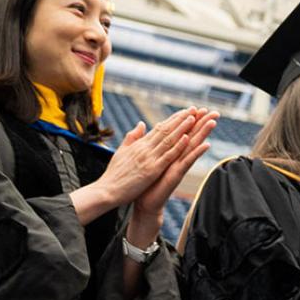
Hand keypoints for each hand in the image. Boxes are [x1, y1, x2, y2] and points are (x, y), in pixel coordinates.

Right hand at [71, 108, 202, 223]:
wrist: (106, 191)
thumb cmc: (114, 174)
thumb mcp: (122, 151)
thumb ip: (132, 137)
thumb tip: (141, 123)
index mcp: (139, 145)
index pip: (159, 128)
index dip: (173, 119)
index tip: (184, 112)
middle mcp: (145, 148)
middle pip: (166, 130)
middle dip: (180, 119)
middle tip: (193, 109)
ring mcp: (149, 158)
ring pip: (168, 140)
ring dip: (182, 128)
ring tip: (193, 118)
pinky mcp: (152, 170)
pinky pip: (167, 156)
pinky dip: (177, 146)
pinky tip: (187, 138)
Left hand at [136, 110, 216, 216]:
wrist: (144, 203)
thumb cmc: (146, 183)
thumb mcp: (146, 159)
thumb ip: (150, 144)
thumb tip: (150, 129)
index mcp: (169, 152)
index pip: (180, 132)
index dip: (188, 120)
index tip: (197, 107)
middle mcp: (177, 157)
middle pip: (191, 136)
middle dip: (202, 123)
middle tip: (214, 111)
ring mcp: (178, 166)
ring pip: (192, 146)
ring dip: (203, 134)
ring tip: (213, 122)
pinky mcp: (177, 175)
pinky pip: (188, 162)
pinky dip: (196, 153)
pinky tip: (206, 144)